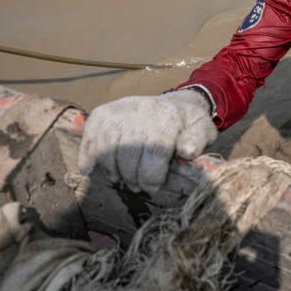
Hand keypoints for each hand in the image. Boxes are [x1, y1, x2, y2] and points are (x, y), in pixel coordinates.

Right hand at [77, 89, 217, 192]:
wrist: (174, 103)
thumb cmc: (188, 125)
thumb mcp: (203, 130)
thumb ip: (198, 141)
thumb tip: (187, 151)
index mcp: (167, 118)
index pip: (154, 153)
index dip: (152, 178)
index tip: (153, 188)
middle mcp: (141, 111)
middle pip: (129, 154)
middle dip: (133, 178)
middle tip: (138, 187)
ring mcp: (120, 110)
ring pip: (107, 148)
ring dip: (112, 171)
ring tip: (122, 179)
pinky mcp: (104, 112)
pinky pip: (90, 136)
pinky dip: (87, 155)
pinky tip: (90, 170)